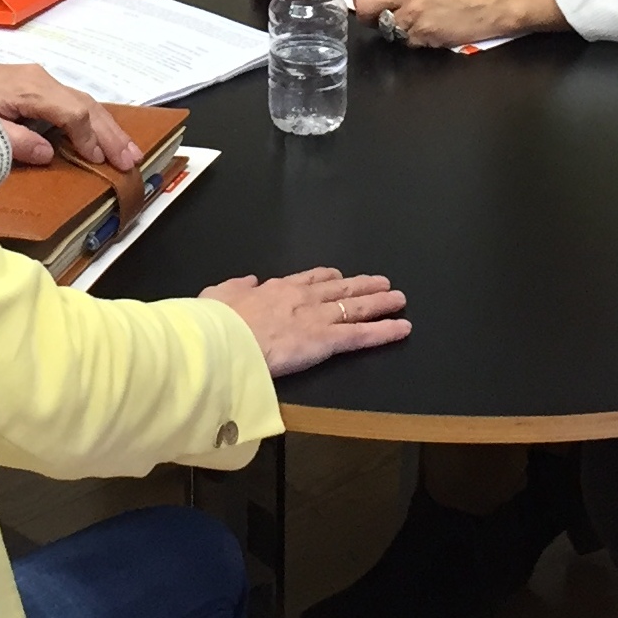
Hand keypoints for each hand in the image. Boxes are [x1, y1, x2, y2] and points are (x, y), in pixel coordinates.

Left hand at [0, 59, 139, 169]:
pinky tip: (97, 133)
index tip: (100, 162)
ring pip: (81, 100)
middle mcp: (40, 79)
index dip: (90, 138)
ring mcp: (36, 78)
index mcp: (31, 89)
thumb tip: (50, 153)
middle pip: (86, 104)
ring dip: (105, 126)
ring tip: (127, 150)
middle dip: (111, 133)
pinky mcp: (29, 83)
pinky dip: (89, 118)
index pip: (74, 112)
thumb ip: (15, 142)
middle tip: (133, 159)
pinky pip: (69, 100)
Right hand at [200, 267, 409, 376]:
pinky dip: (384, 331)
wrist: (222, 339)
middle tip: (382, 283)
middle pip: (340, 289)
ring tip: (399, 299)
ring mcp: (316, 318)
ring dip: (380, 302)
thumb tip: (247, 281)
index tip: (338, 277)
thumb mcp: (217, 295)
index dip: (327, 278)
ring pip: (355, 307)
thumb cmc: (215, 323)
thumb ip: (235, 288)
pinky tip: (402, 328)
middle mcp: (302, 298)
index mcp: (275, 289)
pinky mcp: (326, 340)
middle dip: (363, 285)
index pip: (308, 279)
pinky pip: (360, 335)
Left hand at [351, 0, 560, 49]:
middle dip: (368, 17)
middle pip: (365, 8)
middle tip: (380, 19)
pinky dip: (412, 40)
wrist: (489, 1)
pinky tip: (427, 30)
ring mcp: (412, 14)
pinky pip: (405, 41)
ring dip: (394, 30)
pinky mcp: (422, 34)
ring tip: (413, 23)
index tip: (368, 5)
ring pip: (384, 28)